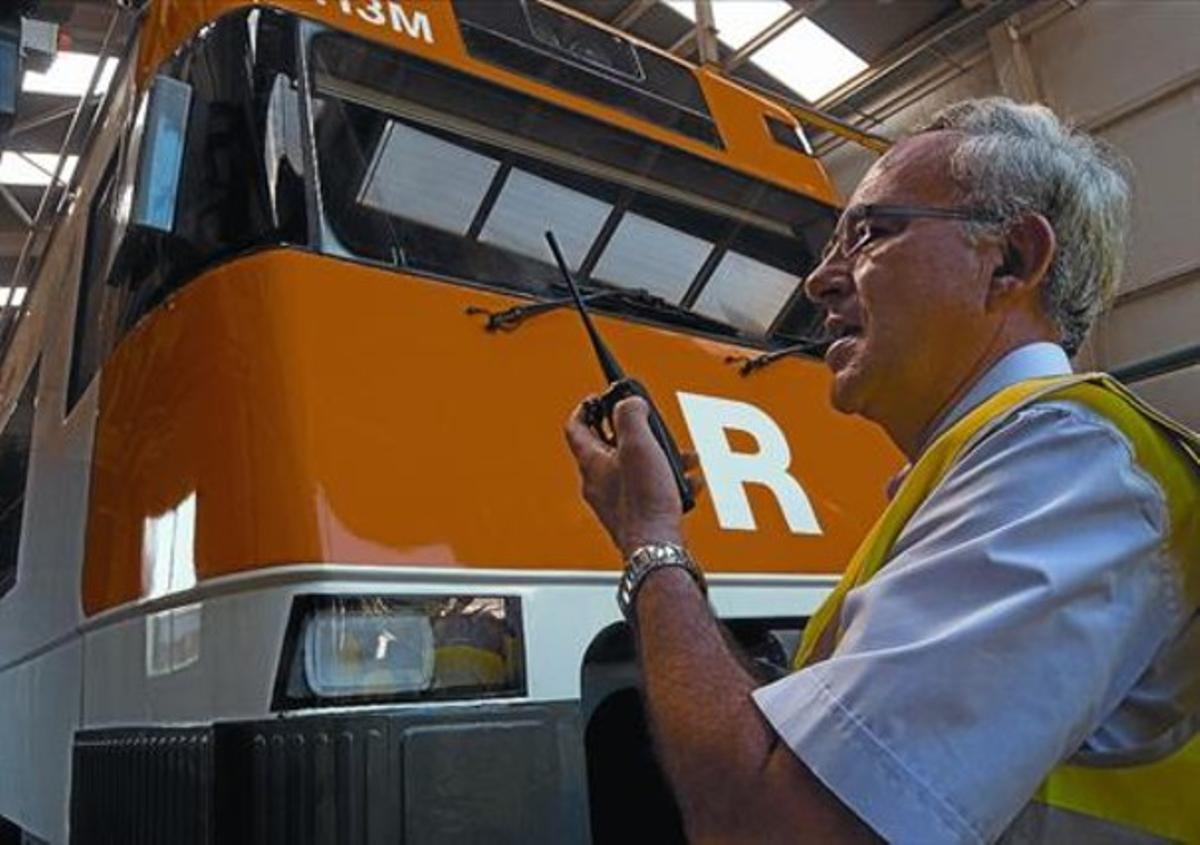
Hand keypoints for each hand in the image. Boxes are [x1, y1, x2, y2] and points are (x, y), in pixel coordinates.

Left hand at [565, 396, 701, 556]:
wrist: (656, 547)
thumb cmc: (644, 502)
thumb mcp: (638, 445)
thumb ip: (631, 415)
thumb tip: (629, 402)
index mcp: (592, 463)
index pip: (576, 428)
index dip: (586, 409)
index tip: (598, 398)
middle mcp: (599, 482)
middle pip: (609, 446)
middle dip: (636, 433)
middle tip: (651, 427)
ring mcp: (616, 501)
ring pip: (635, 467)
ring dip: (659, 457)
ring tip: (681, 458)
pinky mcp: (634, 515)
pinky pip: (649, 489)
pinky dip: (667, 481)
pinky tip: (685, 483)